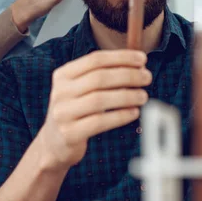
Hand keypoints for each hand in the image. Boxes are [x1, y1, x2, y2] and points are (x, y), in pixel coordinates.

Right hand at [38, 50, 150, 169]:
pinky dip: (120, 116)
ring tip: (143, 96)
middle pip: (99, 78)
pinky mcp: (69, 133)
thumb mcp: (80, 88)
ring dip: (127, 96)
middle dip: (128, 75)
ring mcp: (63, 113)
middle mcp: (60, 91)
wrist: (54, 143)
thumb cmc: (75, 111)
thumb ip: (102, 75)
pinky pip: (100, 122)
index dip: (121, 57)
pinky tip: (134, 112)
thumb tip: (138, 64)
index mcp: (63, 74)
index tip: (142, 59)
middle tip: (147, 77)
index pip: (95, 59)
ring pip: (100, 99)